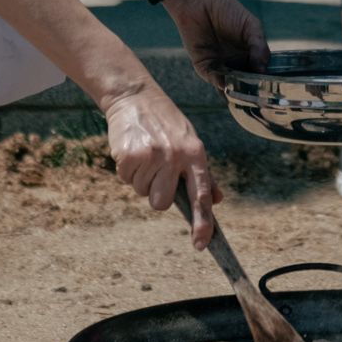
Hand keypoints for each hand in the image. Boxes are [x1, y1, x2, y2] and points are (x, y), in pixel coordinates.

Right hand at [102, 81, 219, 246]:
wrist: (136, 97)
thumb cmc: (167, 124)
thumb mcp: (192, 142)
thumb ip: (203, 174)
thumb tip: (216, 200)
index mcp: (196, 155)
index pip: (202, 196)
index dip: (202, 222)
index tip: (201, 244)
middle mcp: (175, 157)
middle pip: (161, 203)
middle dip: (156, 194)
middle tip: (156, 171)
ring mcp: (152, 156)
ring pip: (142, 192)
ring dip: (141, 178)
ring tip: (146, 154)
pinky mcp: (129, 155)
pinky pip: (126, 179)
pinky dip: (127, 169)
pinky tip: (133, 150)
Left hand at [164, 0, 270, 88]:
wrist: (200, 0)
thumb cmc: (228, 10)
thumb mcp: (251, 26)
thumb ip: (259, 47)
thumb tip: (262, 69)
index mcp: (249, 55)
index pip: (260, 73)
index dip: (265, 81)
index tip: (271, 88)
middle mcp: (235, 63)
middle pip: (245, 83)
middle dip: (250, 90)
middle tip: (257, 95)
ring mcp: (220, 66)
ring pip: (229, 85)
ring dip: (235, 90)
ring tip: (243, 93)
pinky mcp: (203, 65)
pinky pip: (212, 78)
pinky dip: (219, 82)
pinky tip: (226, 83)